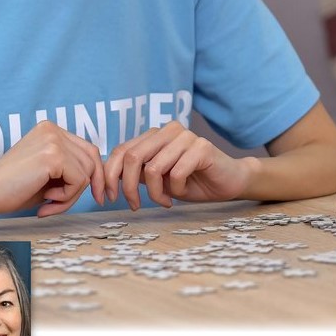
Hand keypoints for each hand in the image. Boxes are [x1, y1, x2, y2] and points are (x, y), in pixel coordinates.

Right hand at [0, 121, 105, 216]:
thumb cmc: (10, 189)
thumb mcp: (48, 175)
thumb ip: (70, 170)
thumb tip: (99, 179)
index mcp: (51, 130)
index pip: (88, 150)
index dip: (94, 175)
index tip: (96, 195)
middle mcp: (54, 130)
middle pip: (92, 160)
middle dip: (84, 188)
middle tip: (64, 205)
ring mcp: (54, 140)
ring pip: (87, 172)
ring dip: (71, 196)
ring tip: (48, 203)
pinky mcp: (53, 155)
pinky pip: (79, 181)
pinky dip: (67, 197)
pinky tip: (46, 200)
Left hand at [103, 122, 253, 209]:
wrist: (228, 182)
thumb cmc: (192, 180)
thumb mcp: (157, 177)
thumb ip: (137, 171)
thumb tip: (106, 178)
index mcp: (155, 134)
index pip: (121, 150)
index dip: (109, 175)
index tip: (106, 198)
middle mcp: (169, 130)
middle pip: (132, 157)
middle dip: (127, 187)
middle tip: (134, 205)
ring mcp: (186, 136)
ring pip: (153, 169)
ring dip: (154, 193)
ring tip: (164, 201)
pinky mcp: (202, 147)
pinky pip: (176, 174)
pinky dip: (175, 190)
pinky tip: (182, 192)